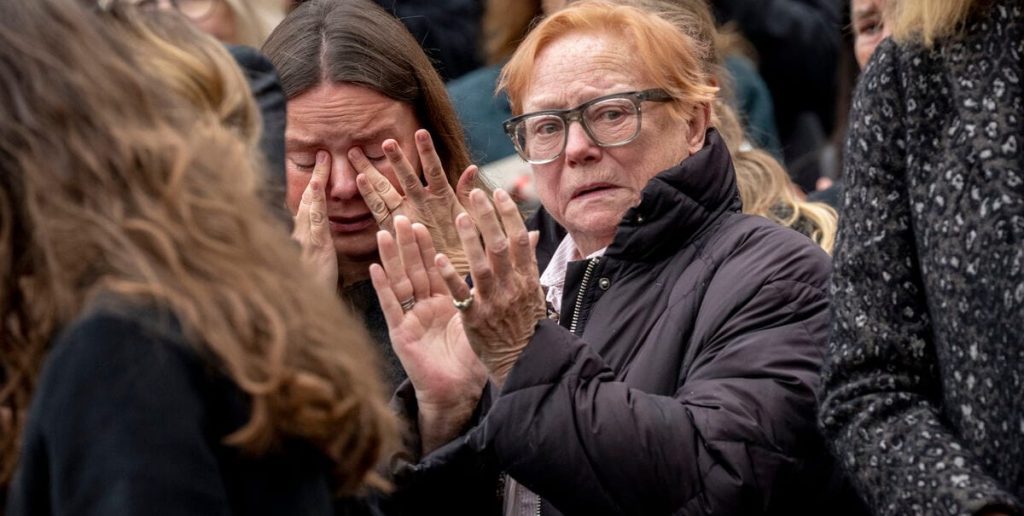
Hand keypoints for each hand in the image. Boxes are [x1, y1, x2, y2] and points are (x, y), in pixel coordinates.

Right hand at [292, 151, 337, 289]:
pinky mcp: (312, 250)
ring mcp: (304, 241)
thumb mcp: (317, 268)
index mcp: (307, 239)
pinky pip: (314, 222)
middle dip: (315, 176)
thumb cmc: (312, 294)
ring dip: (316, 182)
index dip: (316, 185)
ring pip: (310, 206)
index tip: (322, 165)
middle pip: (308, 200)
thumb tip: (319, 236)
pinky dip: (314, 203)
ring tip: (322, 160)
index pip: (311, 206)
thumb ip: (318, 249)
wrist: (300, 314)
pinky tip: (318, 188)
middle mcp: (301, 236)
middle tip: (322, 153)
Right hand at [350, 129, 475, 274]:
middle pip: (405, 176)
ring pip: (386, 188)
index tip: (421, 132)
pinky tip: (361, 180)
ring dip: (372, 171)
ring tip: (357, 153)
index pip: (434, 169)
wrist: (455, 270)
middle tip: (385, 141)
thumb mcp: (472, 217)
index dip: (427, 152)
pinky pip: (380, 210)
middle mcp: (420, 201)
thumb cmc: (466, 243)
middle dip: (394, 159)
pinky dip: (370, 196)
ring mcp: (406, 213)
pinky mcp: (394, 228)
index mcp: (441, 196)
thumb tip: (472, 168)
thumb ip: (468, 194)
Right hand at [369, 216, 486, 452]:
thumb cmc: (471, 357)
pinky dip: (383, 287)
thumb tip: (522, 259)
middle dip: (409, 243)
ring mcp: (410, 318)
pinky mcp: (401, 333)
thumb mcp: (484, 317)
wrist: (457, 391)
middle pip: (416, 268)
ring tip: (386, 232)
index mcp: (444, 300)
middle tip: (404, 216)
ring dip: (392, 256)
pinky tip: (375, 268)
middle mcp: (424, 306)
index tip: (427, 219)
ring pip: (400, 281)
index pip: (435, 266)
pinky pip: (392, 307)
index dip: (430, 244)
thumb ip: (498, 286)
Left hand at [437, 188, 544, 387]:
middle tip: (476, 194)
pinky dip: (450, 275)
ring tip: (458, 216)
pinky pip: (462, 294)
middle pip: (500, 245)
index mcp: (527, 279)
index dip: (508, 214)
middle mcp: (512, 287)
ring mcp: (494, 303)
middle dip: (488, 217)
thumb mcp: (533, 292)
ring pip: (481, 265)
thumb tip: (532, 234)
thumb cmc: (525, 326)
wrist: (523, 362)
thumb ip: (527, 263)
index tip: (497, 193)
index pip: (520, 239)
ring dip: (469, 239)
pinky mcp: (475, 319)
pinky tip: (438, 258)